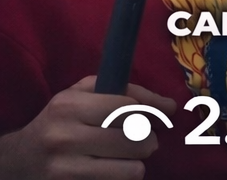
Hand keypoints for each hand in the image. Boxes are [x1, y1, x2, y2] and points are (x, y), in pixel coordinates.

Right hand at [0, 76, 176, 179]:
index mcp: (69, 106)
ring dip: (137, 162)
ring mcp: (64, 168)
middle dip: (148, 139)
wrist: (20, 159)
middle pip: (136, 139)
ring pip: (133, 168)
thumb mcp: (85, 94)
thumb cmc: (62, 120)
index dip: (152, 110)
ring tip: (126, 156)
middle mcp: (64, 136)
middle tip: (142, 139)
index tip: (164, 114)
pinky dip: (122, 177)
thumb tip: (169, 106)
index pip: (128, 106)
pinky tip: (110, 170)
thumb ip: (127, 91)